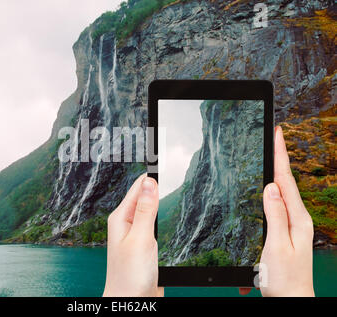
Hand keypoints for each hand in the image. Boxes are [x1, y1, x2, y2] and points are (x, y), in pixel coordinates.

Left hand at [103, 174, 163, 296]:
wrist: (132, 302)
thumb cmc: (129, 276)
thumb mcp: (140, 239)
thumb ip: (146, 211)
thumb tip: (150, 182)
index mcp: (121, 218)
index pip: (138, 187)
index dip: (151, 172)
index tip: (160, 156)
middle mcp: (128, 223)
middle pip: (144, 195)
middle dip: (156, 182)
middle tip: (168, 165)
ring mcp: (137, 234)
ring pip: (151, 209)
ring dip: (159, 197)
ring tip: (168, 180)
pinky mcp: (146, 244)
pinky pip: (155, 223)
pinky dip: (162, 214)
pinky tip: (167, 210)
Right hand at [240, 126, 314, 296]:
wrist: (291, 300)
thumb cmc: (284, 278)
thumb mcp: (277, 245)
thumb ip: (275, 215)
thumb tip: (270, 187)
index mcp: (297, 219)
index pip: (286, 180)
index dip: (281, 155)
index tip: (277, 133)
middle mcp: (297, 218)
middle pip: (285, 181)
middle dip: (279, 156)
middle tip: (273, 136)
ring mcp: (292, 225)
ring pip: (281, 191)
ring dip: (276, 171)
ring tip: (271, 154)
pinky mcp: (285, 231)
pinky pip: (278, 204)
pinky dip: (272, 190)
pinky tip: (267, 186)